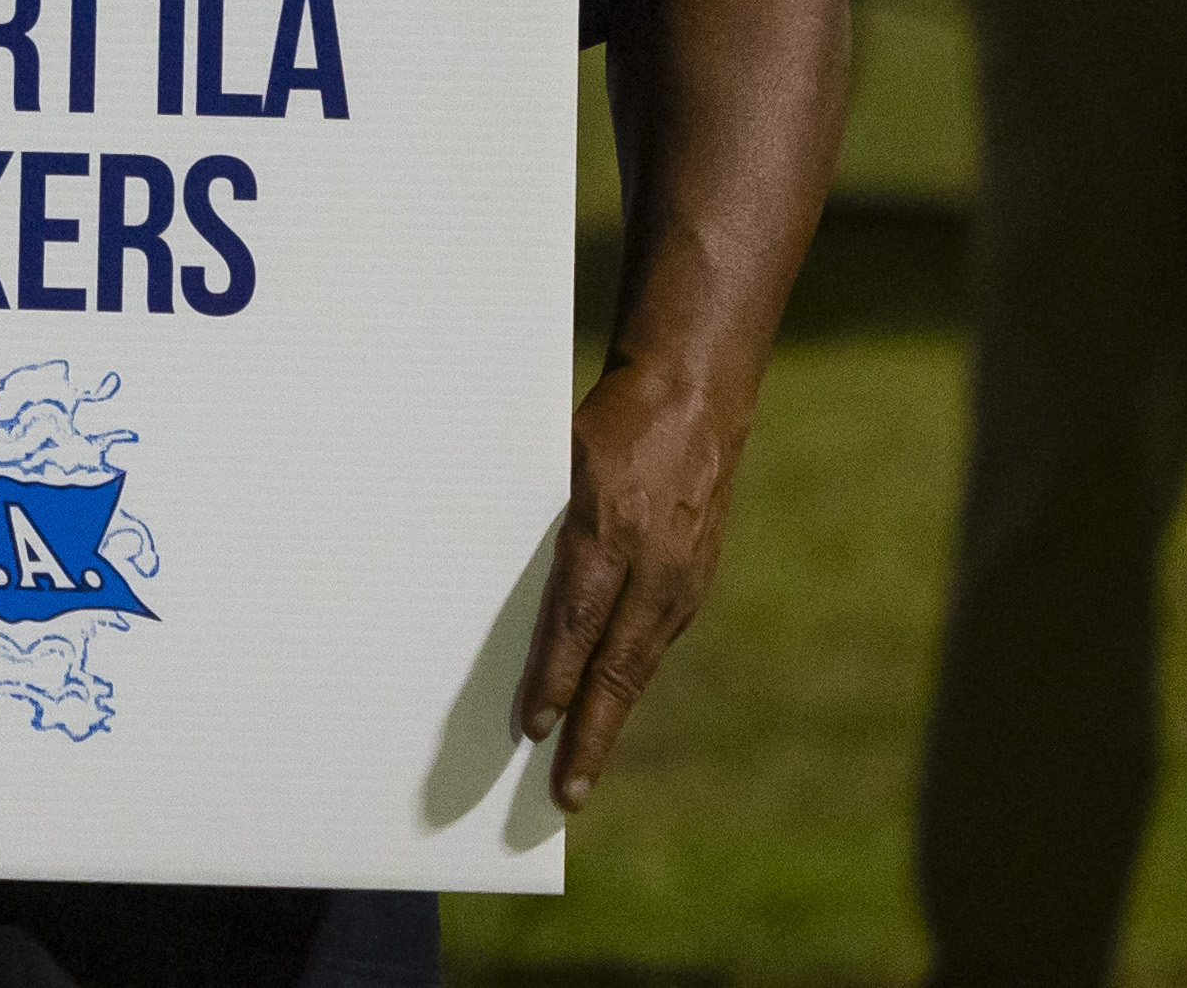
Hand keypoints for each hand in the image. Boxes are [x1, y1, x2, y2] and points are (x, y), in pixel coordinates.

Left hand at [516, 355, 742, 813]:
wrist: (695, 394)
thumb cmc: (609, 420)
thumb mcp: (558, 458)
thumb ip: (532, 517)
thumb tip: (490, 578)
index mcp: (610, 530)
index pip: (575, 622)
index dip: (554, 679)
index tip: (532, 727)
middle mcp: (655, 565)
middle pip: (617, 666)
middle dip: (590, 733)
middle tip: (567, 792)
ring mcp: (683, 577)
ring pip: (639, 663)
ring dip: (611, 718)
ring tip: (582, 768)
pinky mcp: (697, 578)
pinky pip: (656, 641)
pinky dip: (629, 680)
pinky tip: (608, 706)